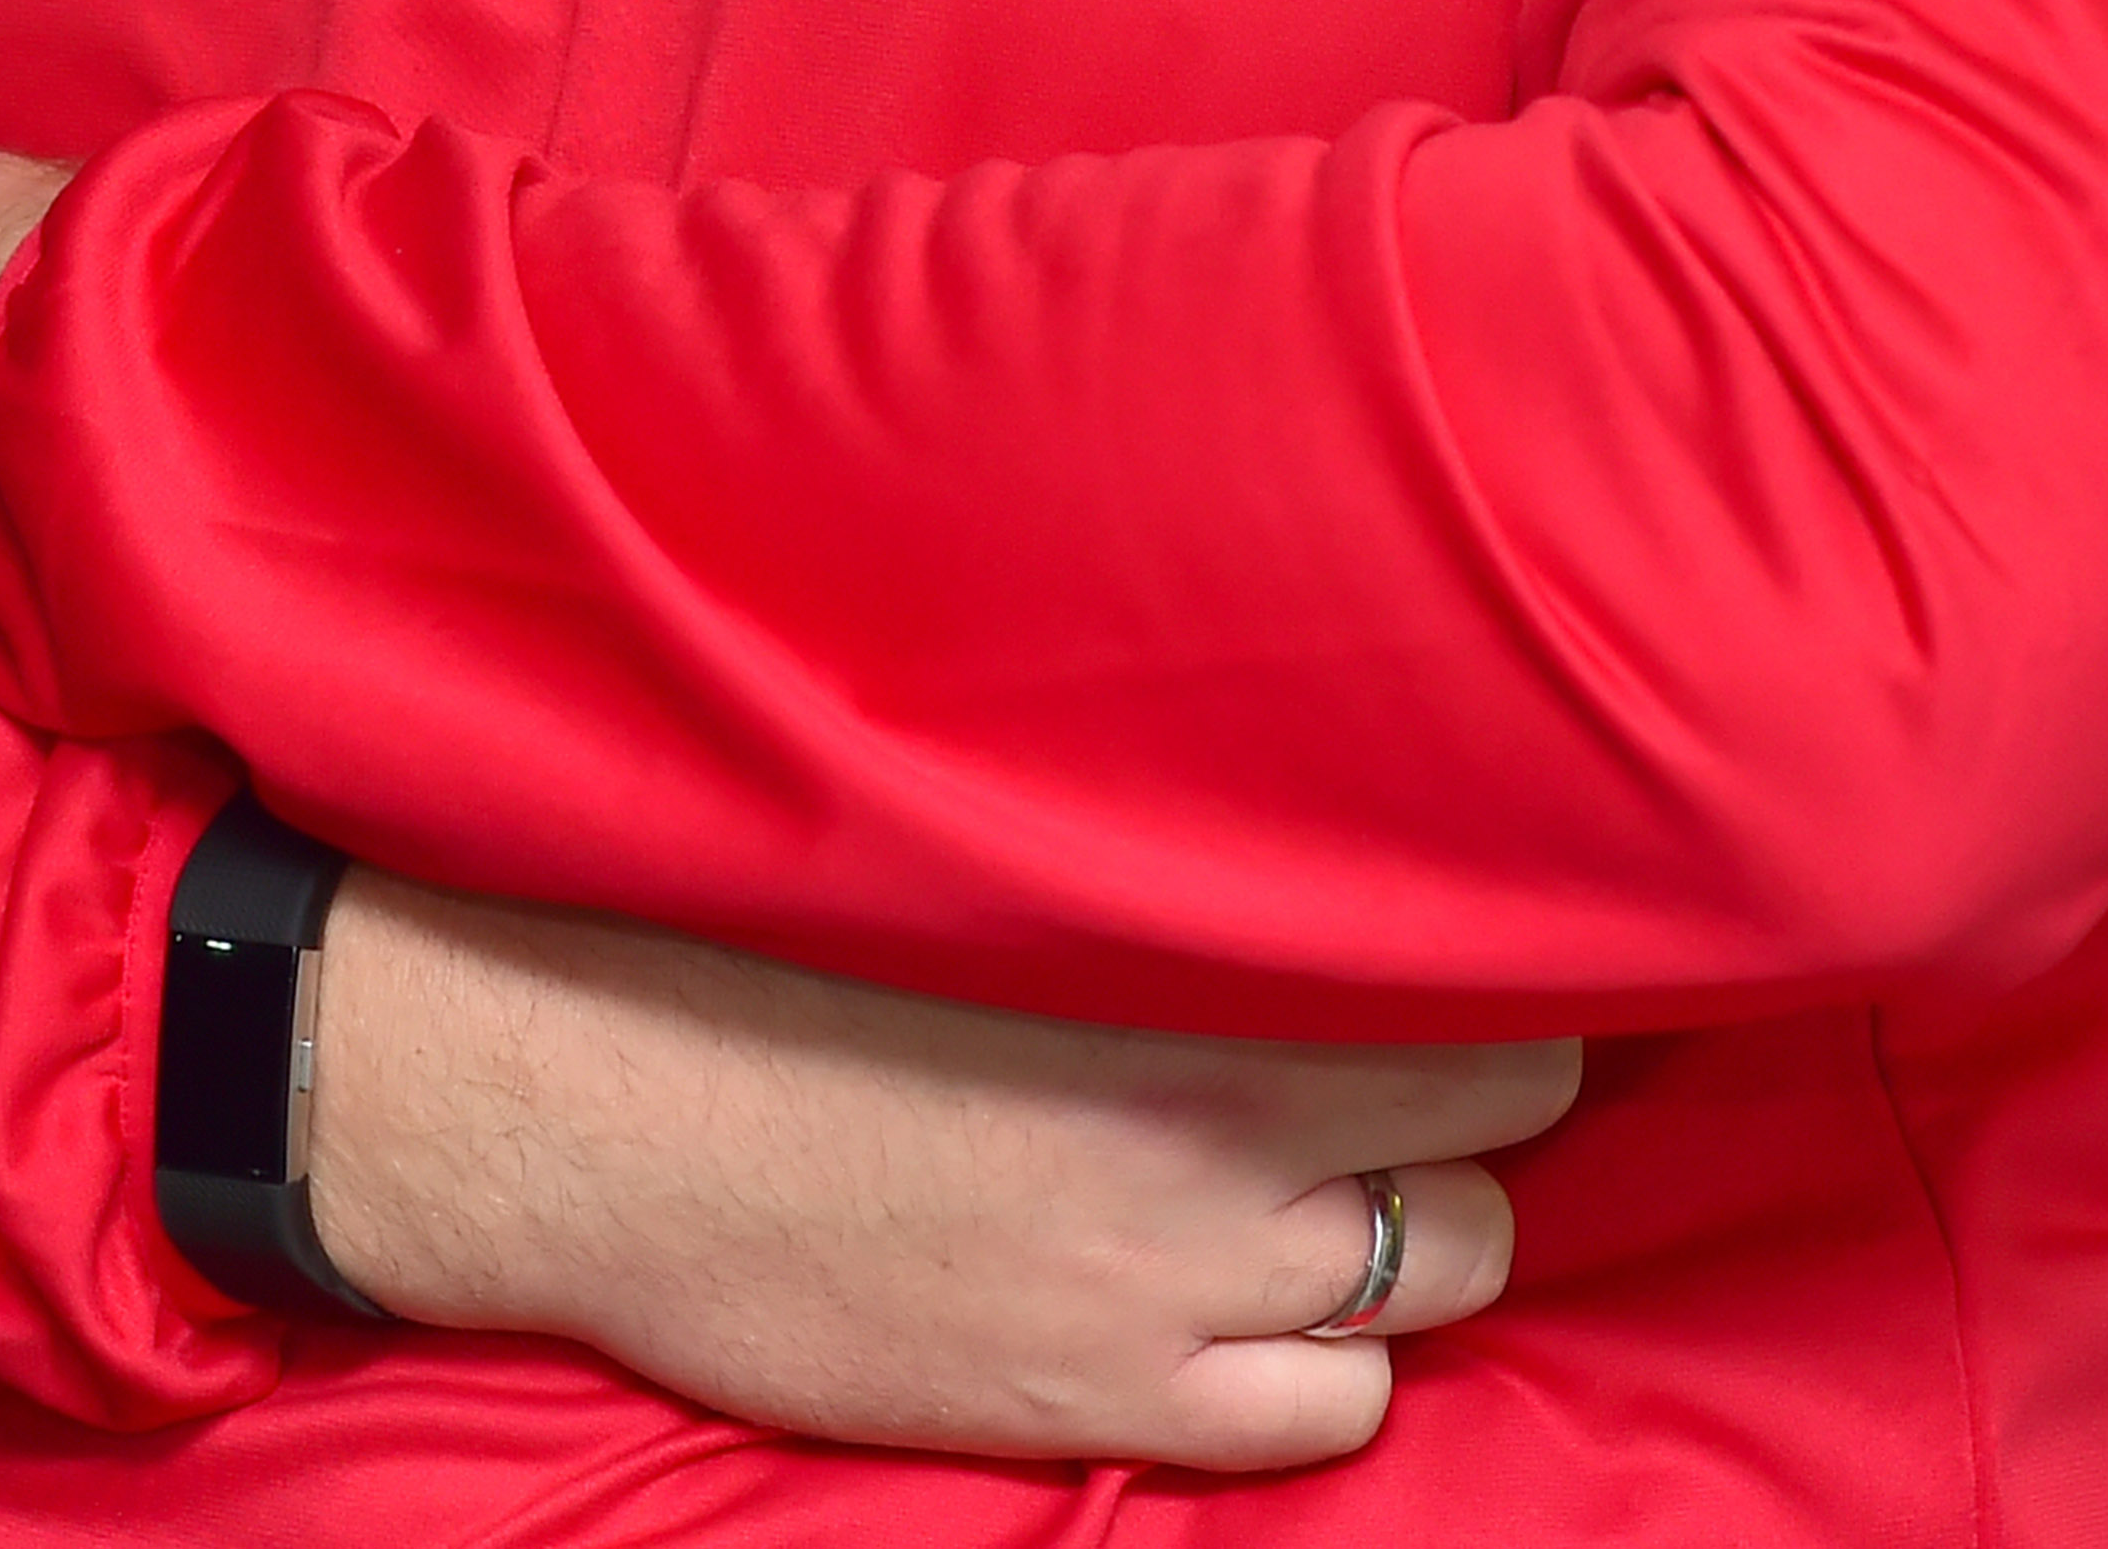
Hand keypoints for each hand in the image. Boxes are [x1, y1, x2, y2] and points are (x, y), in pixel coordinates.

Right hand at [304, 867, 1582, 1474]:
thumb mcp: (984, 823)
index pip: (1486, 960)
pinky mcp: (1112, 1398)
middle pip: (1503, 1121)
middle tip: (1414, 1052)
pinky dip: (1330, 1365)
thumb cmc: (778, 928)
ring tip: (1345, 1173)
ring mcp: (1185, 1277)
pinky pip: (1335, 1415)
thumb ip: (1153, 804)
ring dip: (1414, 1223)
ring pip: (1447, 1270)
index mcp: (1204, 947)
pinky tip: (1269, 1304)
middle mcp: (1232, 1117)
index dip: (1504, 953)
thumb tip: (1272, 692)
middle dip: (1480, 1089)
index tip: (1489, 928)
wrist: (604, 1104)